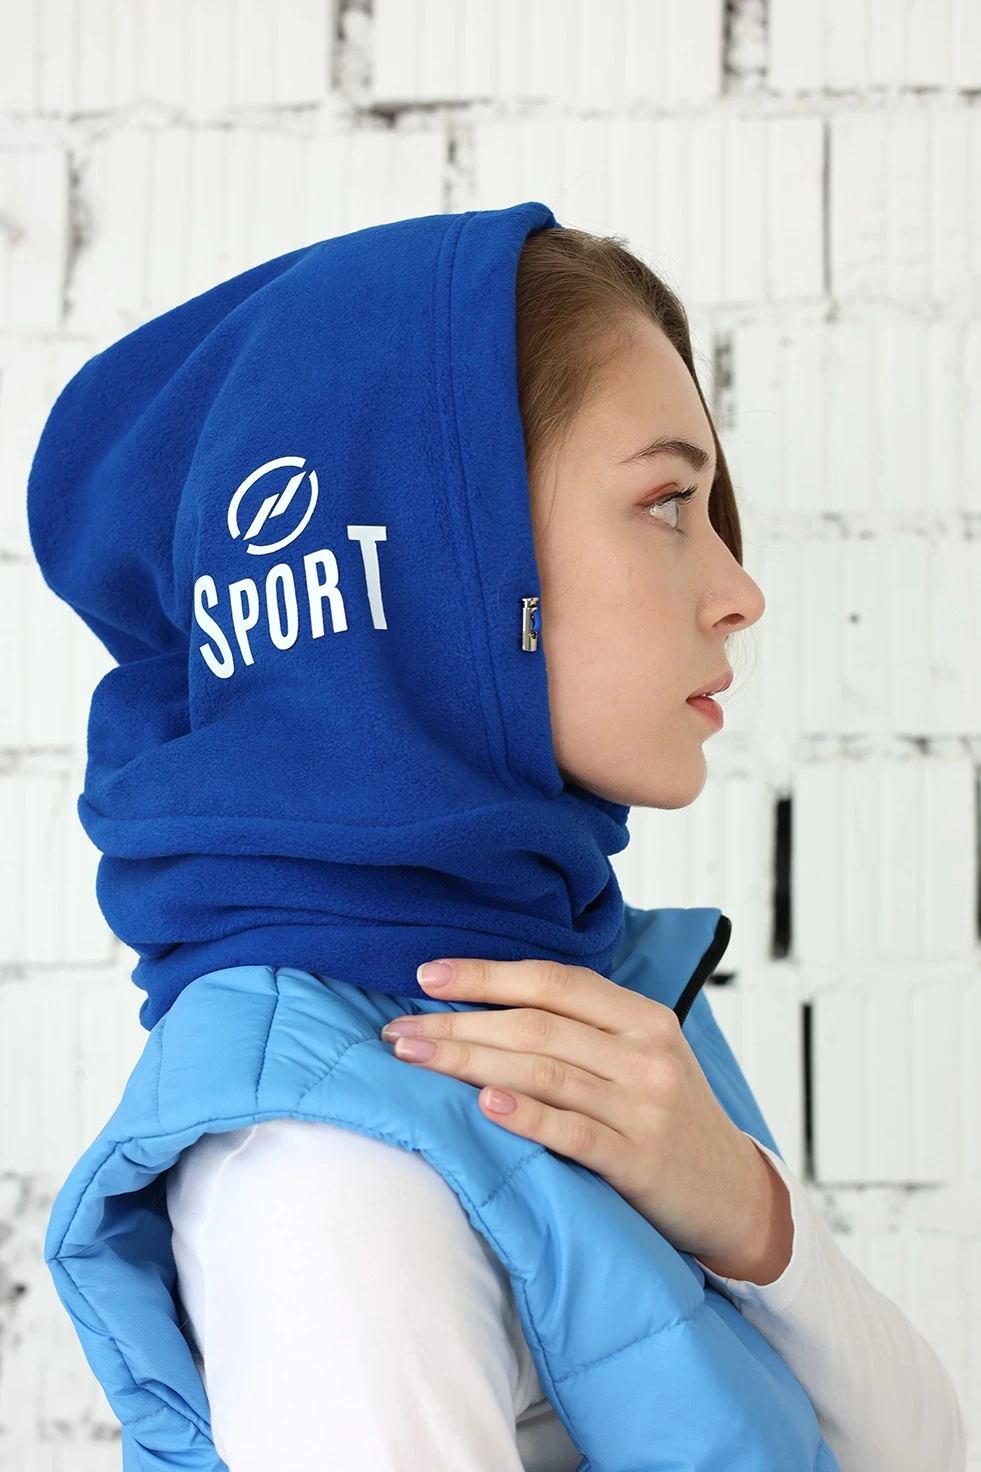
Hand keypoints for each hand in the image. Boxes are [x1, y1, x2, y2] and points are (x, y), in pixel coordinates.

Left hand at [379, 957, 789, 1278]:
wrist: (736, 1196)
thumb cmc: (670, 1119)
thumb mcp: (644, 1056)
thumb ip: (586, 1029)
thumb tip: (490, 1005)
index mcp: (643, 1017)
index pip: (554, 982)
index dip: (487, 975)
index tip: (427, 976)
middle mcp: (646, 1054)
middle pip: (536, 1026)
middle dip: (458, 1024)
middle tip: (398, 1030)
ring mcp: (645, 1107)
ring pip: (544, 1072)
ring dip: (469, 1062)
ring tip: (415, 1058)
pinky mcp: (640, 1161)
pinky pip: (573, 1132)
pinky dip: (526, 1115)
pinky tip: (483, 1104)